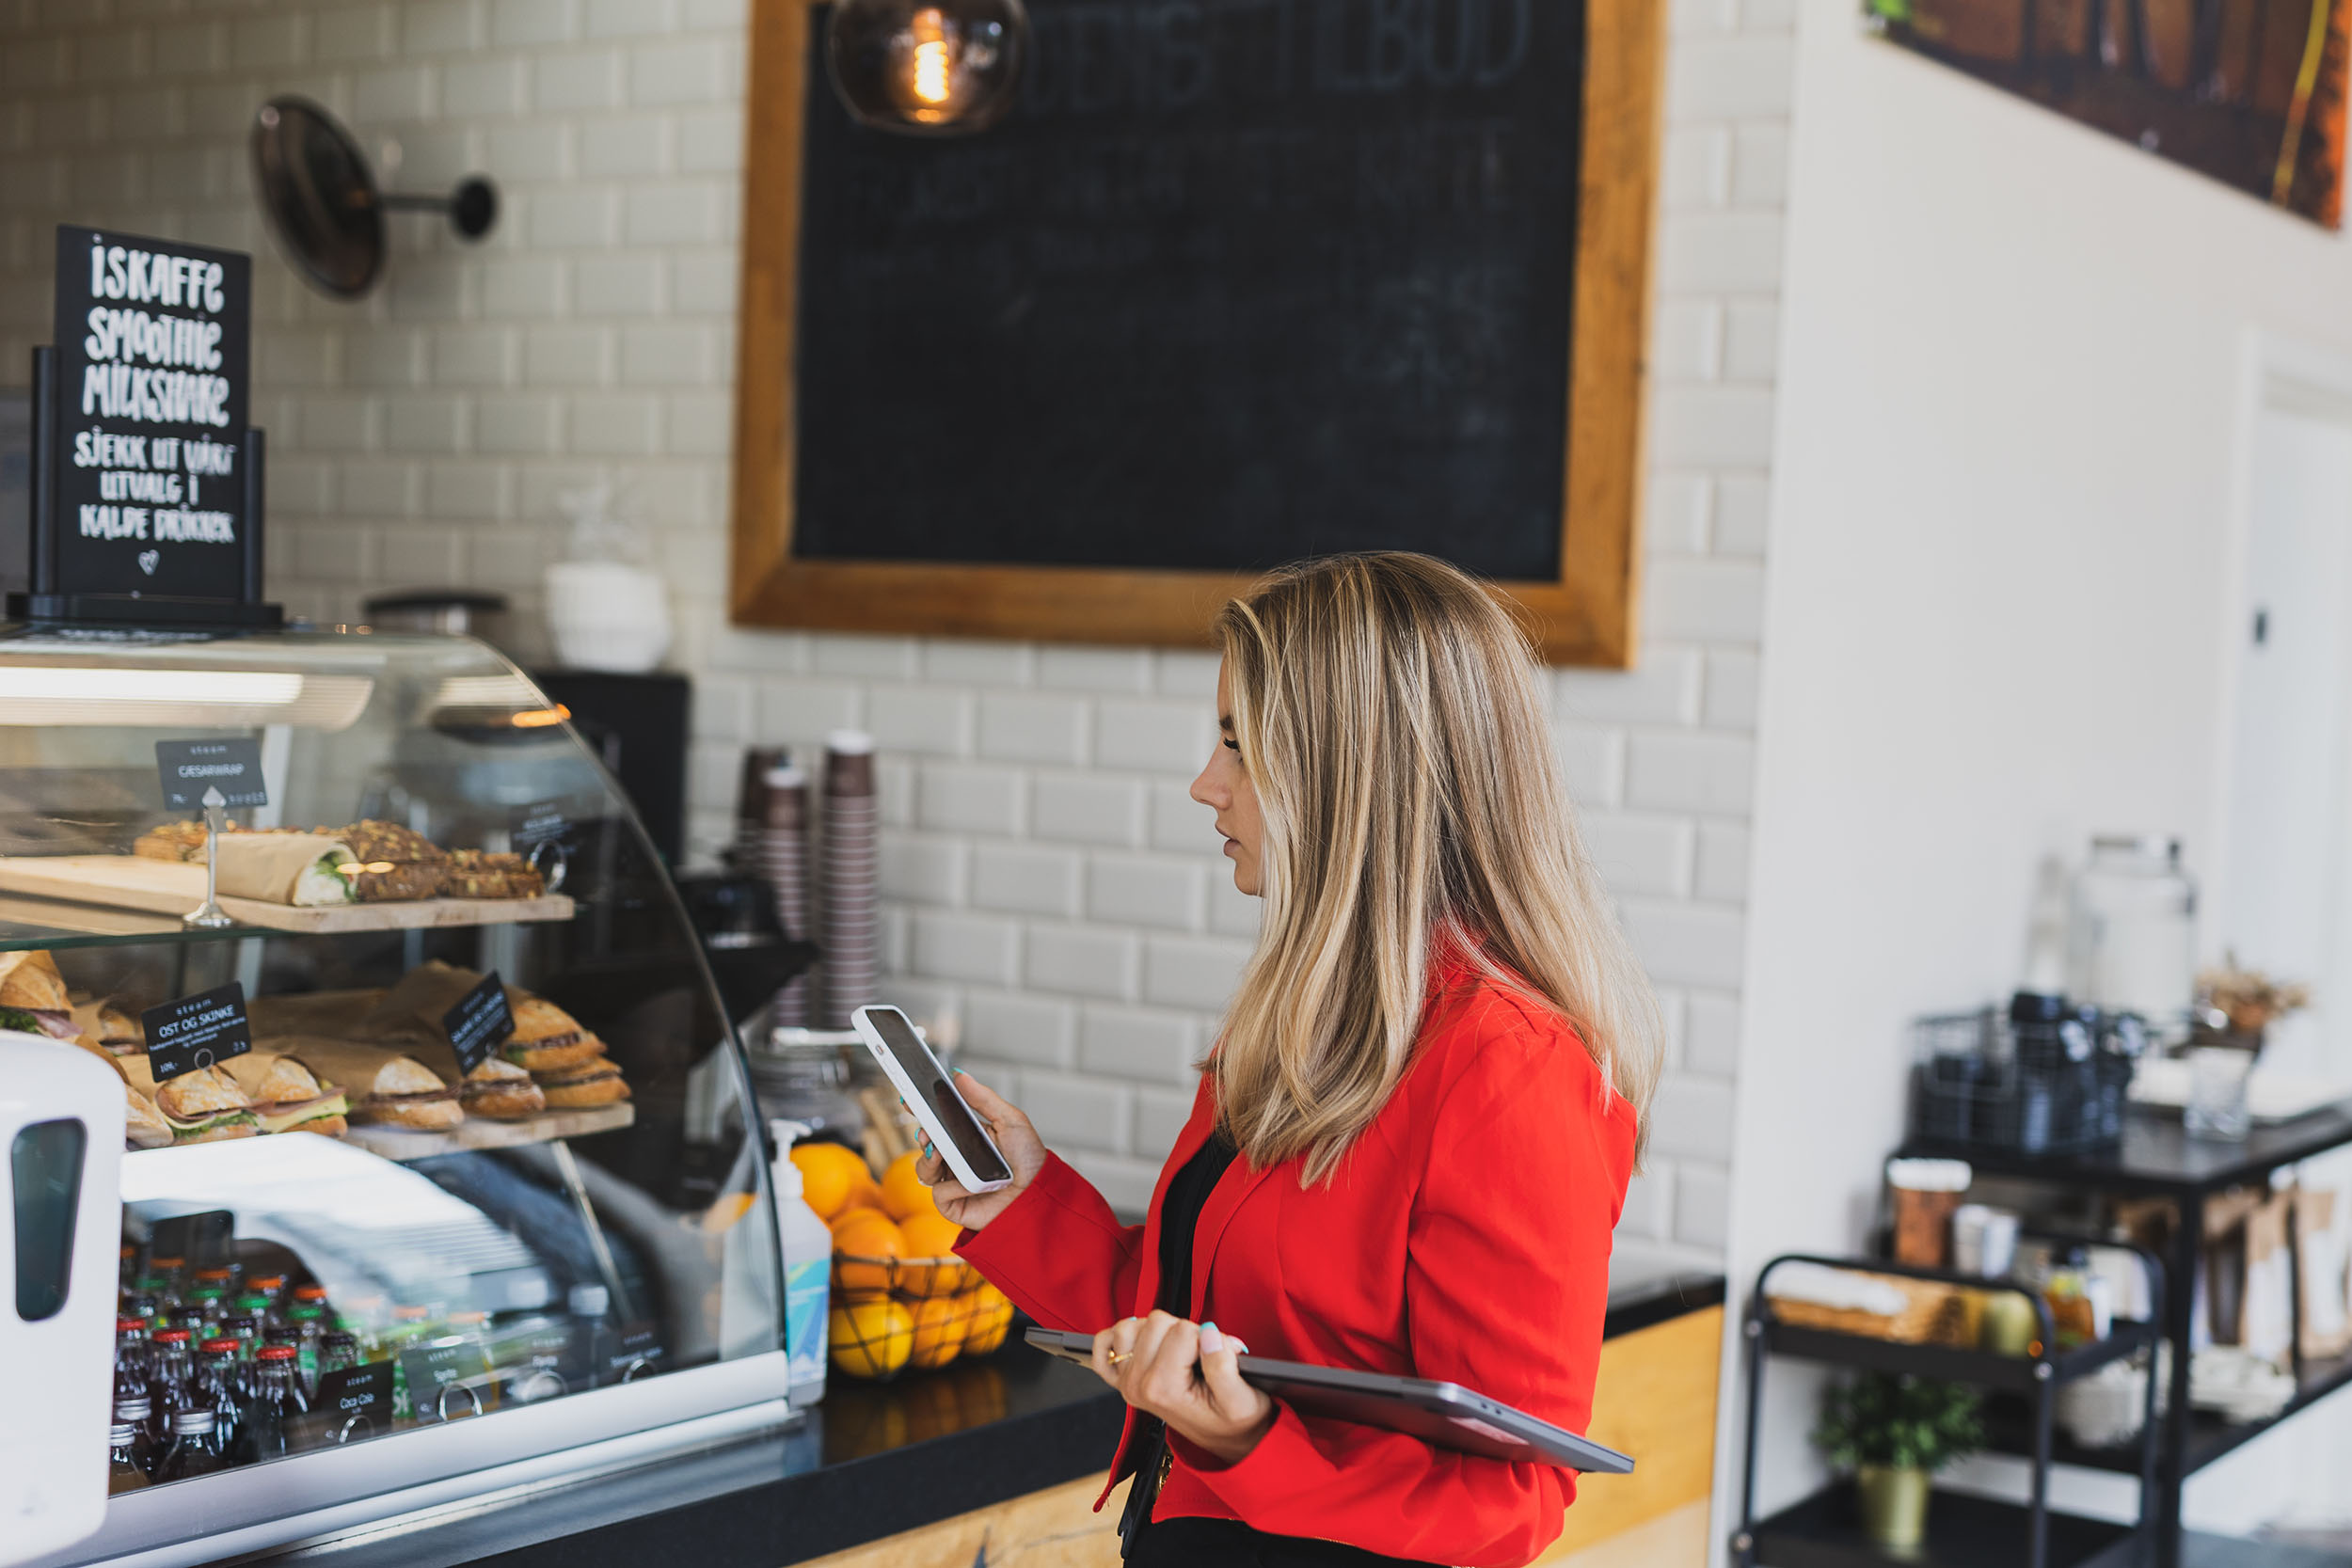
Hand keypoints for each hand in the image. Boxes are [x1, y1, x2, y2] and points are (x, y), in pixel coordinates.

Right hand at [914, 1072, 1045, 1230]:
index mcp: (967, 1136)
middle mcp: (957, 1158)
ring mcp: (953, 1181)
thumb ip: (983, 1098)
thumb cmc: (1029, 1158)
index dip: (922, 1112)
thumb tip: (959, 1076)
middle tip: (926, 1130)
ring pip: (924, 1169)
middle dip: (922, 1135)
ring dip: (929, 1160)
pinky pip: (939, 1193)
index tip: (910, 1100)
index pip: (938, 1122)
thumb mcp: (1010, 1120)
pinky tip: (972, 1186)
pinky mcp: (953, 1204)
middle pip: (926, 1144)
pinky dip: (953, 1187)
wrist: (1038, 1193)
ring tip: (942, 1156)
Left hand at [1092, 1310, 1275, 1465]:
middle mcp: (1138, 1386)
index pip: (1184, 1331)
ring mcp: (1126, 1382)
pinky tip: (1142, 1346)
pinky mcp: (1120, 1379)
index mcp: (1164, 1390)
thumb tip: (1208, 1334)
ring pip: (1134, 1324)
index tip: (1219, 1357)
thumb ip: (1224, 1366)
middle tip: (1201, 1356)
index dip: (1209, 1337)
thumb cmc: (1235, 1421)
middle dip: (1185, 1331)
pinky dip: (1119, 1338)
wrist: (1226, 1440)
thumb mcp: (1241, 1400)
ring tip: (1179, 1352)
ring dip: (1159, 1331)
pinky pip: (1103, 1344)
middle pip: (1157, 1322)